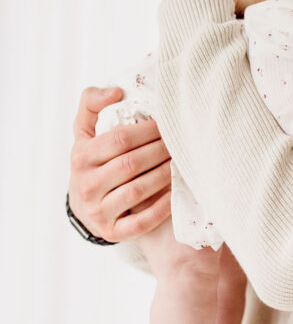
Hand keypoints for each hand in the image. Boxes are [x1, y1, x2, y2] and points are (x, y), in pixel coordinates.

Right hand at [68, 86, 171, 241]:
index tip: (167, 124)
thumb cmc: (92, 159)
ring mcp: (98, 211)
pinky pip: (140, 222)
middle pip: (132, 164)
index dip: (148, 130)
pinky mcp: (112, 232)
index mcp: (81, 157)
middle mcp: (86, 185)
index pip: (120, 139)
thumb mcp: (85, 130)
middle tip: (181, 143)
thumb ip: (92, 102)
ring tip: (181, 163)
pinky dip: (161, 208)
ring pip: (138, 191)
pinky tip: (176, 195)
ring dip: (164, 176)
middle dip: (161, 151)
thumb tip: (116, 91)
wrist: (83, 205)